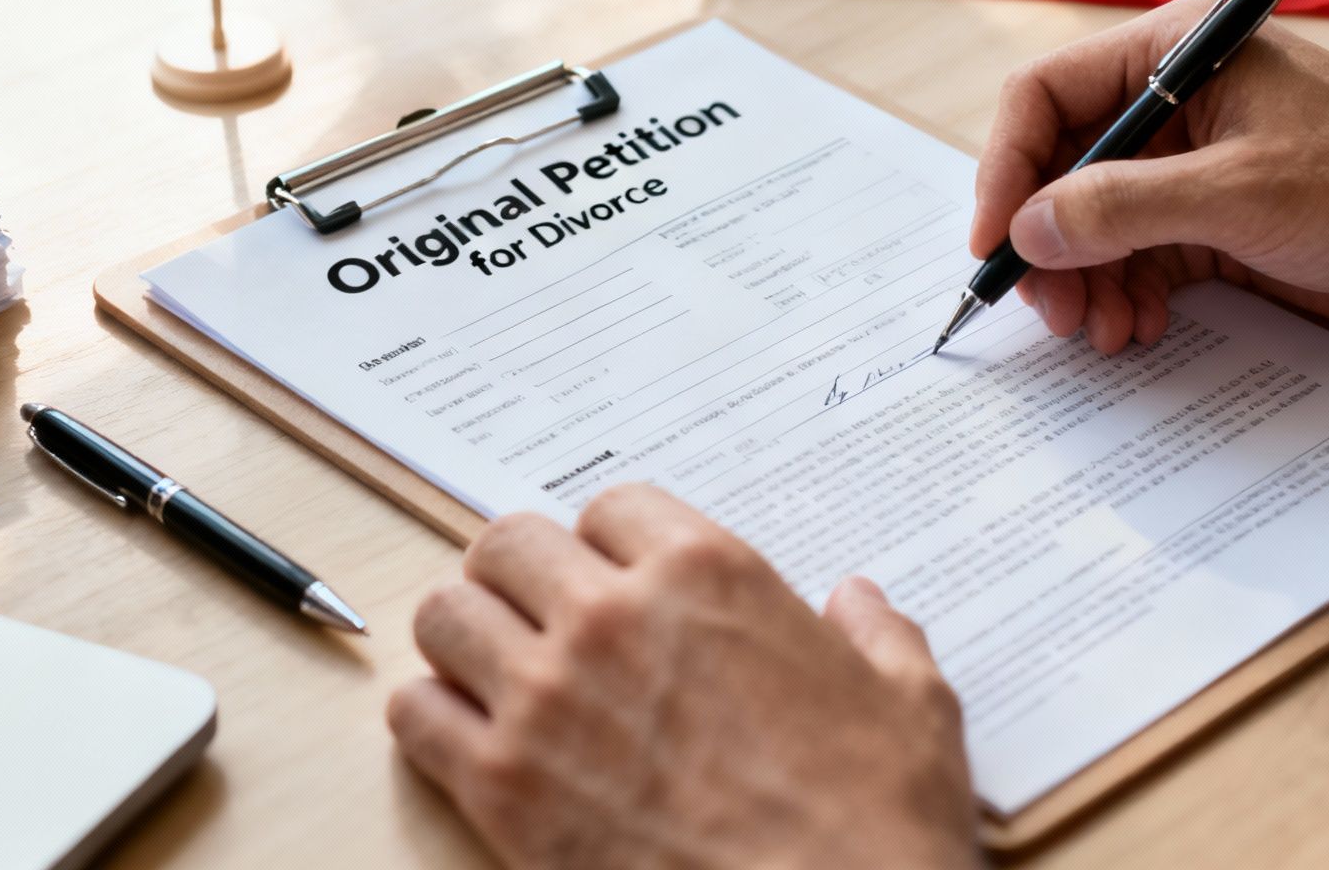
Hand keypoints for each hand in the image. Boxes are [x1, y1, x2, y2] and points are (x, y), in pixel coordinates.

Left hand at [387, 484, 981, 869]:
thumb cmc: (875, 823)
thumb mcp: (914, 706)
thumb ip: (878, 637)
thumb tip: (861, 602)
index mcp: (709, 574)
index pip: (610, 505)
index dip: (609, 543)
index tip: (614, 577)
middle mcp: (613, 615)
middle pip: (508, 542)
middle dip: (521, 575)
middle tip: (540, 617)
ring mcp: (547, 697)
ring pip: (445, 615)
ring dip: (465, 637)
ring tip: (495, 671)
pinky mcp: (502, 785)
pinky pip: (414, 715)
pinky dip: (431, 719)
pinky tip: (469, 740)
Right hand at [971, 0, 1328, 352]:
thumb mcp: (1238, 192)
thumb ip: (1121, 208)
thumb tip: (1027, 231)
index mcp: (1178, 53)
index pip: (1045, 98)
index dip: (1006, 171)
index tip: (996, 244)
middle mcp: (1177, 102)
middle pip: (1061, 168)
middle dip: (1046, 243)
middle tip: (1049, 311)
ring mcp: (1196, 166)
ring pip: (1094, 224)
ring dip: (1085, 282)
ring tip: (1101, 334)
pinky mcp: (1219, 223)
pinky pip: (1138, 259)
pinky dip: (1124, 297)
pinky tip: (1137, 330)